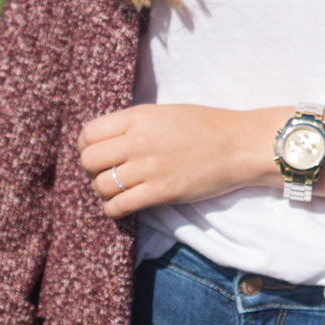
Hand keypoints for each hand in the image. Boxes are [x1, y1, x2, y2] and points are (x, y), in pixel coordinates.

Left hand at [77, 101, 290, 217]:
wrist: (239, 145)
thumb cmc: (206, 126)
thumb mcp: (164, 114)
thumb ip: (134, 125)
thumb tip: (106, 142)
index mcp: (138, 117)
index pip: (89, 133)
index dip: (85, 147)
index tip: (95, 154)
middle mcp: (138, 141)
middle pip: (89, 161)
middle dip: (91, 170)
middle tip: (105, 174)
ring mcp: (149, 168)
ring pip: (102, 186)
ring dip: (104, 192)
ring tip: (117, 191)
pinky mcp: (161, 192)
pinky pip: (119, 206)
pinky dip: (114, 210)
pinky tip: (123, 207)